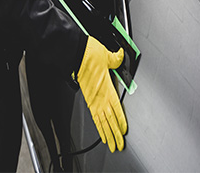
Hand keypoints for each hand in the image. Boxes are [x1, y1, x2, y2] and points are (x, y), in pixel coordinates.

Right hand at [77, 36, 126, 151]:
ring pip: (102, 121)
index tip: (124, 132)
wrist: (75, 54)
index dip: (120, 122)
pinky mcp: (87, 98)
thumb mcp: (107, 56)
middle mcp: (100, 96)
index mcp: (107, 88)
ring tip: (111, 145)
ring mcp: (93, 99)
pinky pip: (94, 116)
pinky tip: (100, 132)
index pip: (117, 109)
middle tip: (119, 145)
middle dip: (115, 134)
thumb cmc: (89, 55)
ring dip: (107, 133)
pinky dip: (98, 126)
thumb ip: (116, 59)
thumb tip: (120, 56)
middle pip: (109, 120)